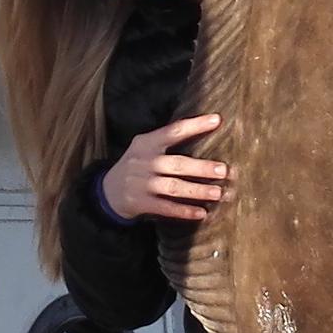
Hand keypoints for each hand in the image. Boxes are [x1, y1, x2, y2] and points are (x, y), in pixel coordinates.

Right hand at [100, 112, 227, 222]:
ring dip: (198, 191)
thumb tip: (205, 133)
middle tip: (224, 170)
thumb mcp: (144, 147)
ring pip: (174, 187)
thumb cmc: (136, 165)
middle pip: (177, 164)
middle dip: (202, 168)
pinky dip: (184, 211)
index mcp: (146, 142)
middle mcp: (143, 162)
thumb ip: (167, 141)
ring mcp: (141, 183)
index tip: (217, 120)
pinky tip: (201, 213)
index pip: (173, 131)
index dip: (195, 125)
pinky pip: (166, 208)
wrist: (107, 191)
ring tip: (218, 193)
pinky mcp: (140, 203)